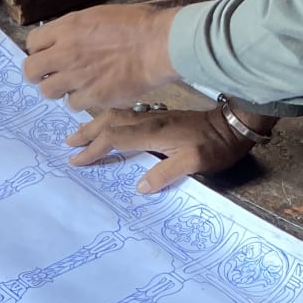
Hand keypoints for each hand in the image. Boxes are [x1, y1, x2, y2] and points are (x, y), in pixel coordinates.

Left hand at [23, 3, 178, 111]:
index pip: (32, 42)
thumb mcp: (98, 15)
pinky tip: (92, 92)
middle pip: (31, 71)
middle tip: (49, 76)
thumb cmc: (136, 25)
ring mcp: (77, 77)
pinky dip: (81, 100)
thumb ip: (75, 30)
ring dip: (58, 90)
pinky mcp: (91, 96)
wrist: (157, 44)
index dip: (37, 50)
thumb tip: (63, 40)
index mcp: (67, 28)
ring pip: (48, 91)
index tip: (45, 55)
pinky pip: (73, 104)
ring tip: (73, 85)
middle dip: (37, 75)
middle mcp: (66, 53)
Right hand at [66, 106, 258, 192]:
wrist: (235, 124)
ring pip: (116, 116)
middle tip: (68, 144)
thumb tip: (140, 187)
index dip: (94, 149)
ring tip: (78, 134)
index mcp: (154, 132)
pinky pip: (125, 115)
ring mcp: (154, 116)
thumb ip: (167, 173)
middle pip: (110, 122)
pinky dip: (109, 120)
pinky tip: (106, 125)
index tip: (77, 160)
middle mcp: (149, 120)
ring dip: (95, 124)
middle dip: (87, 133)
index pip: (115, 139)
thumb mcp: (195, 163)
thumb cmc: (216, 147)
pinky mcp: (159, 116)